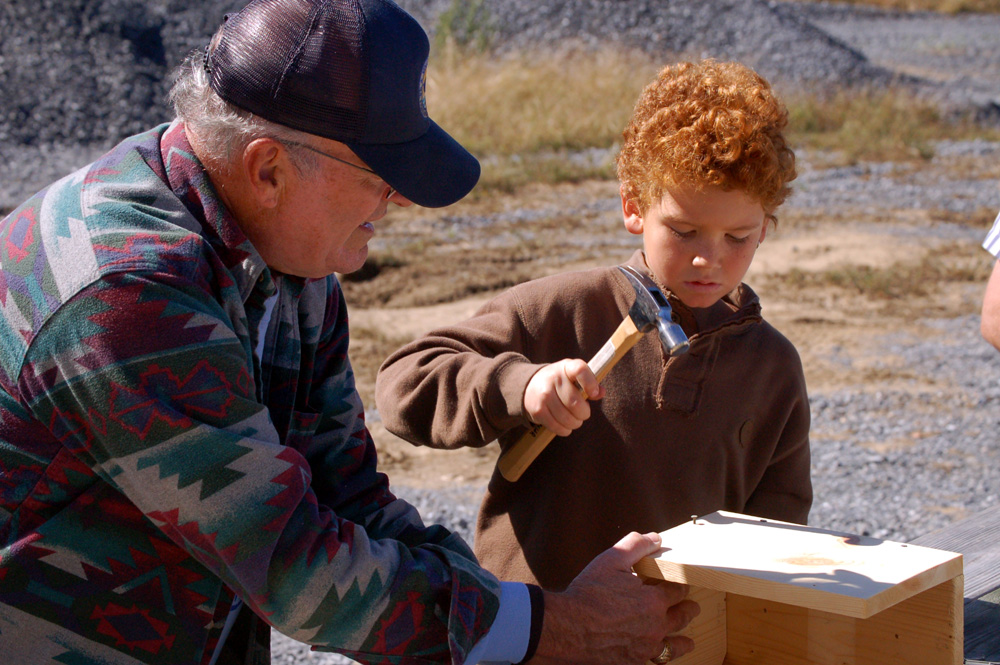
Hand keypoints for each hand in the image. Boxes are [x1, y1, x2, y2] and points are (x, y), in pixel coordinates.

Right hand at [523, 359, 604, 436]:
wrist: (529, 386)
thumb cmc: (560, 382)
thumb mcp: (573, 376)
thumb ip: (590, 382)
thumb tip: (601, 393)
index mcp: (566, 367)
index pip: (580, 370)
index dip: (590, 383)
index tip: (594, 393)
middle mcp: (553, 379)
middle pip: (575, 403)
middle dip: (584, 413)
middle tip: (583, 413)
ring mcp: (544, 395)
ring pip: (568, 419)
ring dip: (575, 423)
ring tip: (574, 420)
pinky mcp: (538, 411)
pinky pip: (558, 427)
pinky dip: (565, 430)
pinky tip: (565, 425)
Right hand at [530, 532, 699, 664]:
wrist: (567, 629)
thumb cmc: (588, 594)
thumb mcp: (611, 560)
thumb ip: (636, 545)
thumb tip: (655, 538)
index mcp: (654, 600)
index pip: (678, 590)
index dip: (680, 585)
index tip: (680, 584)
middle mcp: (655, 626)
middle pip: (681, 617)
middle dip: (687, 610)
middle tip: (692, 608)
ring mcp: (646, 647)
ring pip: (673, 645)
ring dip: (682, 641)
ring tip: (687, 641)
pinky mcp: (633, 662)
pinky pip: (656, 661)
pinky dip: (662, 656)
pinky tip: (660, 654)